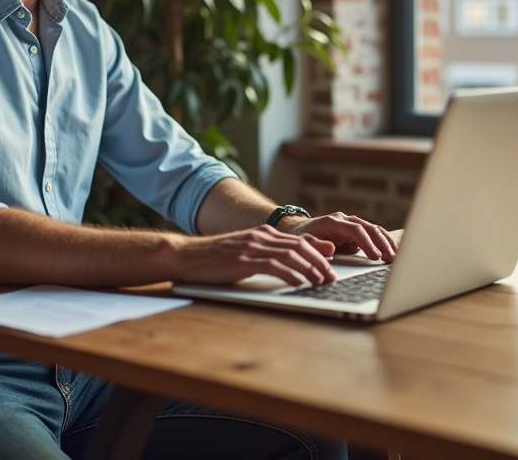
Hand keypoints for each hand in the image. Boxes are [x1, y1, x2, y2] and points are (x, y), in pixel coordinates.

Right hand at [172, 225, 337, 286]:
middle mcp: (261, 236)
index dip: (318, 254)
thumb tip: (291, 266)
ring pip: (291, 255)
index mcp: (263, 233)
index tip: (330, 267)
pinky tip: (299, 283)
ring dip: (310, 269)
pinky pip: (273, 265)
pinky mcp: (244, 260)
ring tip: (321, 282)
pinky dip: (290, 274)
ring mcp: (252, 247)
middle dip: (319, 262)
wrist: (187, 255)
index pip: (299, 241)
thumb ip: (268, 255)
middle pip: (300, 247)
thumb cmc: (215, 258)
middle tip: (331, 278)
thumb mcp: (246, 252)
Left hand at [281, 212, 397, 262]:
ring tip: (396, 257)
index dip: (367, 243)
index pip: (356, 230)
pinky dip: (384, 242)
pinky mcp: (355, 232)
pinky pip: (373, 235)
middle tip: (391, 259)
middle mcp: (345, 220)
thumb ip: (315, 245)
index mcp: (334, 221)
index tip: (375, 256)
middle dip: (382, 243)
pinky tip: (392, 251)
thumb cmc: (301, 236)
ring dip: (386, 242)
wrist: (299, 229)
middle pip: (369, 228)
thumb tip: (332, 249)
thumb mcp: (303, 242)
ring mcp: (352, 225)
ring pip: (374, 230)